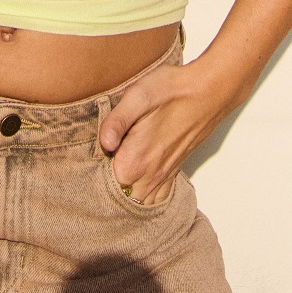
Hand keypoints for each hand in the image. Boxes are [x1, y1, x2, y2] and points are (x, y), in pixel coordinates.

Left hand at [98, 55, 245, 204]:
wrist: (207, 92)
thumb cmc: (171, 90)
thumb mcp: (137, 96)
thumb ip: (116, 122)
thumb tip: (104, 144)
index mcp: (136, 159)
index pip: (104, 185)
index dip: (91, 176)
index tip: (84, 165)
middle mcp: (150, 175)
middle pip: (119, 198)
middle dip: (104, 190)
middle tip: (94, 170)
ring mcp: (163, 176)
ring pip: (138, 202)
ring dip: (123, 195)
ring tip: (110, 177)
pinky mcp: (173, 171)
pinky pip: (157, 198)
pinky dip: (144, 198)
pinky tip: (134, 184)